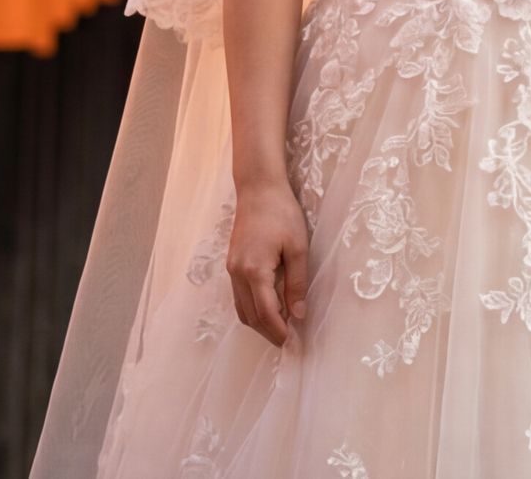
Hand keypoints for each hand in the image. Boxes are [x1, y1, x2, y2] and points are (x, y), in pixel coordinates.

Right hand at [225, 179, 311, 346]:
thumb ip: (297, 284)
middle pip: (250, 316)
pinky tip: (268, 307)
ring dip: (259, 322)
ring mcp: (231, 269)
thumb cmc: (282, 214)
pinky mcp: (232, 264)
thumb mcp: (298, 248)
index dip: (278, 330)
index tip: (291, 341)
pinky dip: (252, 308)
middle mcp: (237, 273)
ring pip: (241, 308)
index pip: (265, 312)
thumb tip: (299, 315)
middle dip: (268, 331)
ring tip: (280, 327)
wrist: (258, 188)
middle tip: (287, 341)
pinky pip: (238, 296)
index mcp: (254, 271)